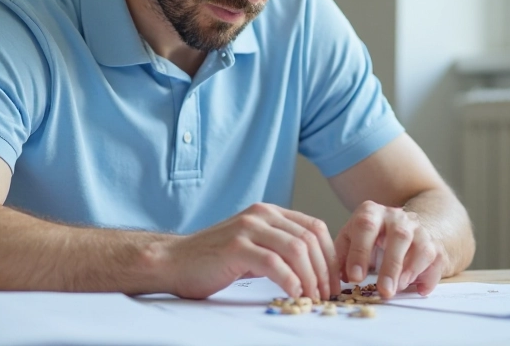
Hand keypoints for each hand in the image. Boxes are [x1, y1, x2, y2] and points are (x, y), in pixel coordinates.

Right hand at [164, 203, 339, 299]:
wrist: (174, 261)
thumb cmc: (213, 259)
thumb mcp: (253, 245)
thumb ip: (279, 248)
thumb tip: (314, 268)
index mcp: (269, 212)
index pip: (314, 227)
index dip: (330, 255)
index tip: (335, 280)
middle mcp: (261, 214)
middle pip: (309, 238)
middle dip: (325, 269)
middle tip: (327, 294)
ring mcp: (248, 228)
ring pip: (296, 249)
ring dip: (311, 277)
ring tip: (313, 297)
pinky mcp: (236, 247)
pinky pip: (274, 263)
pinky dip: (290, 281)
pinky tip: (294, 294)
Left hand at [335, 201, 445, 298]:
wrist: (404, 224)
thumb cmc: (370, 236)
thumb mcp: (351, 238)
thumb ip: (341, 255)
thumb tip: (337, 277)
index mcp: (372, 212)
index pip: (366, 226)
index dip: (360, 252)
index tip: (355, 278)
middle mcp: (398, 217)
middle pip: (398, 236)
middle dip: (390, 266)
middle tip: (383, 290)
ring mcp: (419, 230)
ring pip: (421, 247)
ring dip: (410, 270)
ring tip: (397, 289)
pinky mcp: (435, 244)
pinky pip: (436, 259)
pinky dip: (428, 276)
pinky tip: (419, 289)